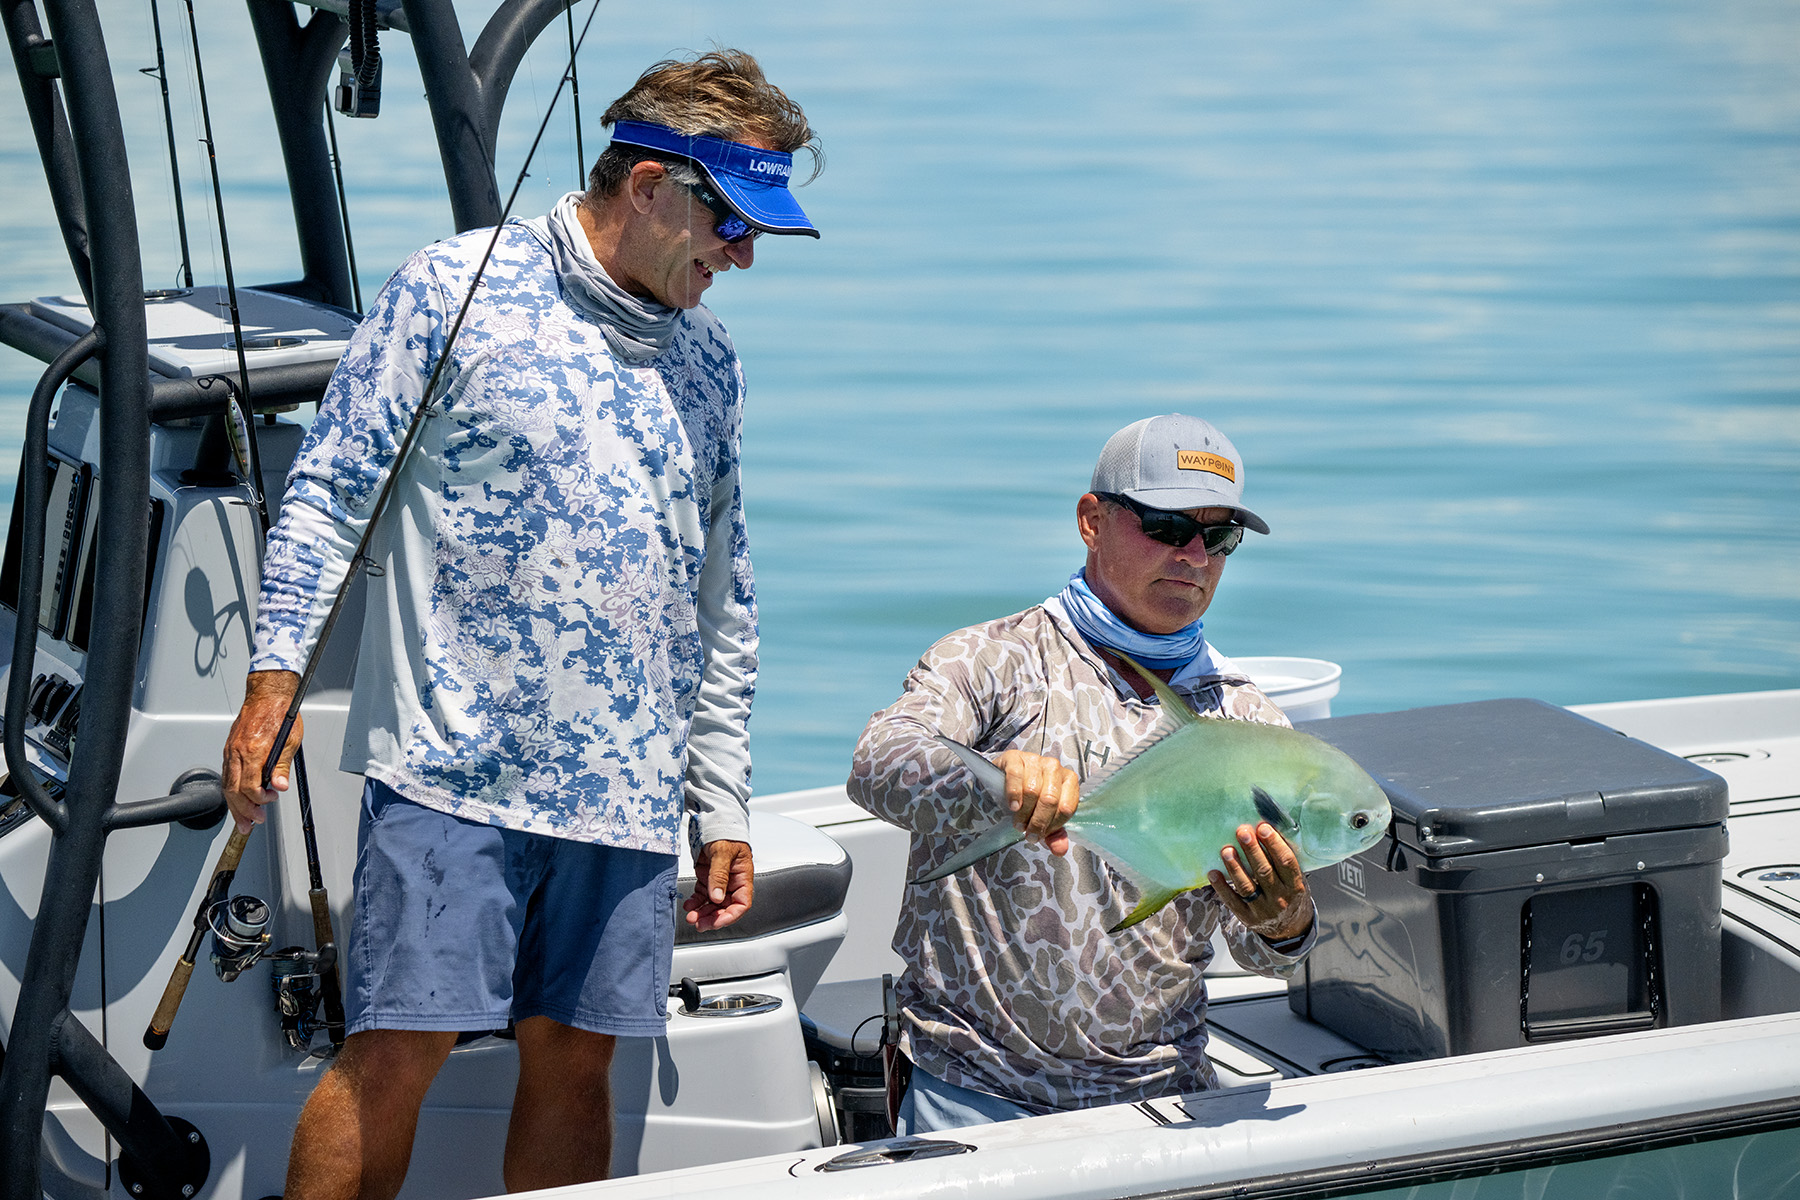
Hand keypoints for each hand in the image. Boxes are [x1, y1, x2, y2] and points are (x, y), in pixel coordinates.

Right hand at [220, 670, 303, 834]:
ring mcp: (231, 751)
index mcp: (254, 751)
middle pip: (234, 791)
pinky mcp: (229, 749)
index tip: (270, 802)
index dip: (259, 800)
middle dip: (243, 811)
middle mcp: (238, 752)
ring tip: (243, 820)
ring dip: (234, 806)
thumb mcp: (291, 741)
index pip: (250, 787)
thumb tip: (279, 786)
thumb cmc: (280, 715)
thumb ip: (282, 766)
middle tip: (252, 824)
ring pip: (227, 785)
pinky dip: (230, 791)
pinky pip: (227, 775)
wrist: (267, 695)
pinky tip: (237, 800)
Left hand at [684, 839, 753, 930]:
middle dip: (712, 917)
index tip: (717, 921)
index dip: (730, 915)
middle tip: (698, 923)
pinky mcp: (707, 877)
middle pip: (725, 907)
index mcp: (743, 877)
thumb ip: (719, 875)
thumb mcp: (722, 852)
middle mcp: (732, 882)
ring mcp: (719, 880)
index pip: (741, 904)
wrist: (713, 820)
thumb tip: (717, 897)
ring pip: (712, 904)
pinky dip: (695, 902)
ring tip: (690, 916)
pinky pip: (702, 895)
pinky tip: (688, 905)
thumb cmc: (725, 832)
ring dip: (702, 912)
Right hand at [990, 750, 1079, 855]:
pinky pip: (1016, 776)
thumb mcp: (1043, 817)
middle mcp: (1054, 767)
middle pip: (1050, 800)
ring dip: (1023, 812)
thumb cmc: (1029, 798)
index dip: (1053, 825)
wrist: (1004, 779)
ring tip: (1017, 822)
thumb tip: (1060, 851)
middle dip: (1037, 821)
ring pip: (1033, 790)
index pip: (1067, 807)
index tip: (1040, 835)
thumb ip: (1054, 835)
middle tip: (1027, 833)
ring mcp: (1035, 760)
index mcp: (1068, 781)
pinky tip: (1012, 806)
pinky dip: (1013, 794)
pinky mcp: (1015, 758)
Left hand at [1207, 822, 1314, 941]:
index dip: (1274, 844)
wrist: (1290, 928)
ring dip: (1235, 867)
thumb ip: (1285, 859)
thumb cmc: (1290, 893)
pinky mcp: (1247, 918)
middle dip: (1252, 850)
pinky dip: (1222, 887)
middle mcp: (1281, 899)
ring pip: (1247, 887)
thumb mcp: (1295, 878)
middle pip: (1264, 872)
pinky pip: (1232, 901)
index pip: (1286, 862)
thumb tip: (1268, 829)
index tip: (1263, 827)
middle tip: (1242, 832)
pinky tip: (1213, 873)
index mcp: (1296, 886)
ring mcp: (1263, 910)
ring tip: (1226, 850)